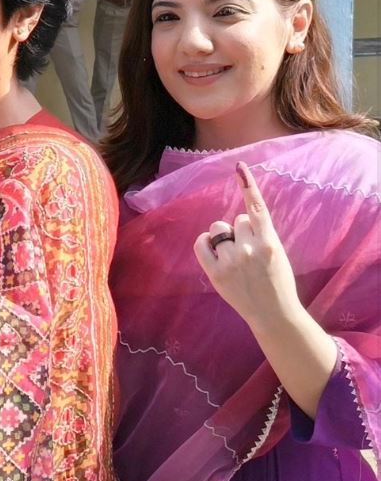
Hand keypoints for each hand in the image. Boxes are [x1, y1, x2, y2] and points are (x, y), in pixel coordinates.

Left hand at [193, 162, 302, 330]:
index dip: (248, 186)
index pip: (257, 209)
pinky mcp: (215, 272)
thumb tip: (240, 219)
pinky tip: (214, 252)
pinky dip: (205, 243)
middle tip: (248, 250)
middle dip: (239, 230)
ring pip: (218, 229)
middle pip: (235, 220)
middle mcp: (250, 249)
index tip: (239, 167)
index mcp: (270, 242)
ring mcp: (231, 261)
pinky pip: (201, 243)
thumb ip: (262, 235)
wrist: (273, 312)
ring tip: (234, 256)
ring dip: (224, 237)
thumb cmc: (277, 281)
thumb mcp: (279, 253)